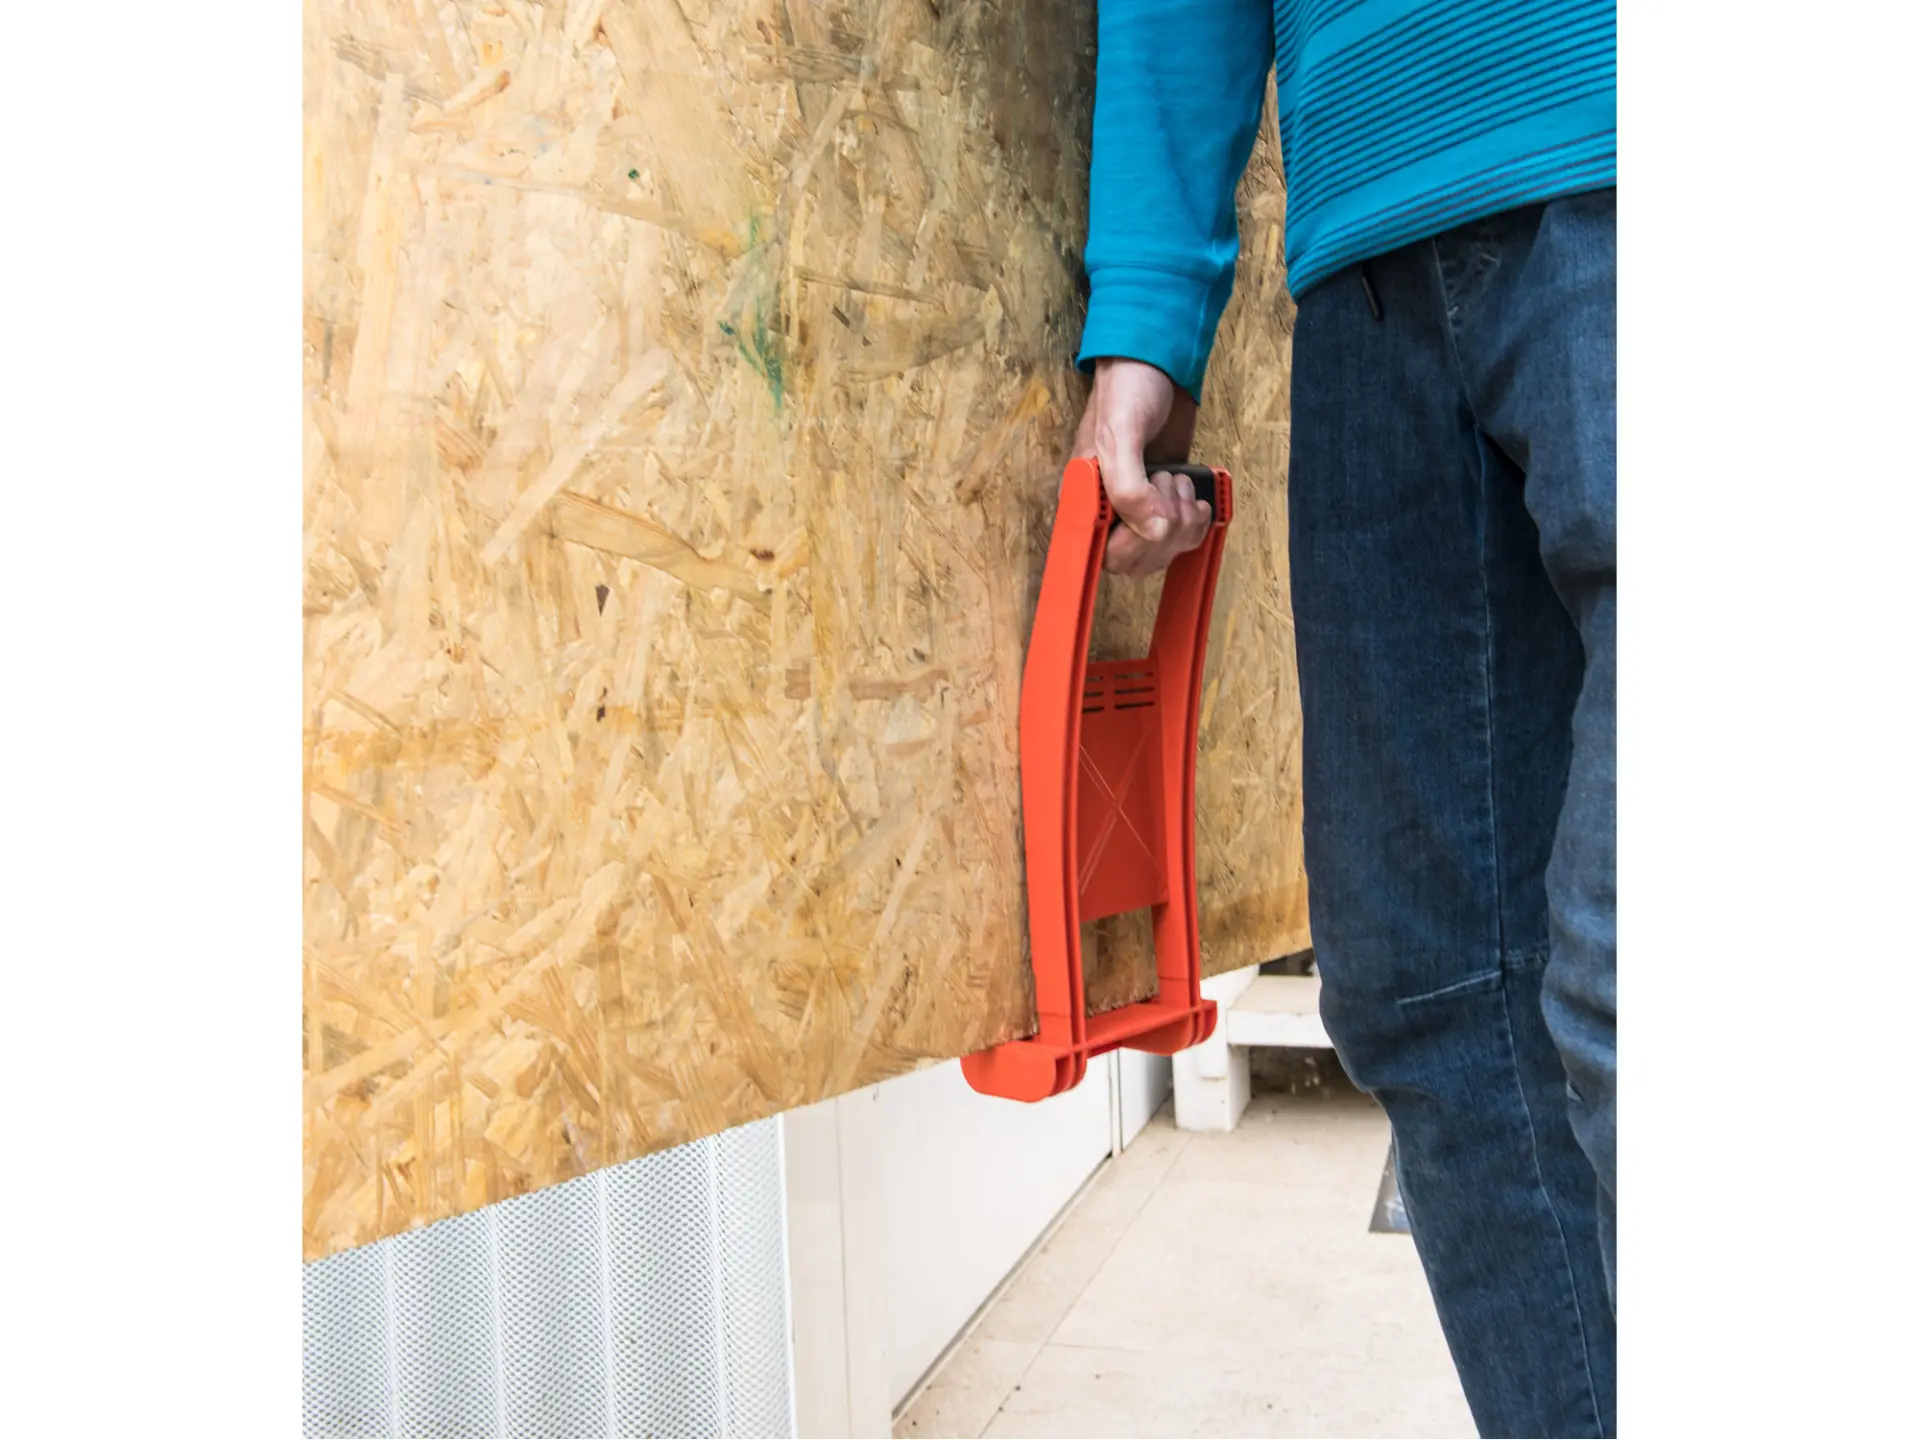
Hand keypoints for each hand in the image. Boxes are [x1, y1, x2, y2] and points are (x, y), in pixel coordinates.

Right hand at [1073, 357, 1210, 575]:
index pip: (1103, 554)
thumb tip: (1152, 532)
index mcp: (1083, 499)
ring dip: (1183, 524)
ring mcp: (1141, 507)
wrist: (1158, 362)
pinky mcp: (1168, 502)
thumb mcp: (1119, 434)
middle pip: (1136, 560)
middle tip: (1168, 484)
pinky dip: (1197, 523)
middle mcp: (1109, 510)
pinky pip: (1184, 536)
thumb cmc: (1128, 390)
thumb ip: (1128, 487)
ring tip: (1179, 481)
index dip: (1131, 546)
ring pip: (1162, 551)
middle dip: (1163, 532)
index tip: (1151, 517)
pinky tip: (1195, 498)